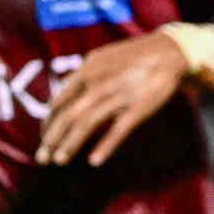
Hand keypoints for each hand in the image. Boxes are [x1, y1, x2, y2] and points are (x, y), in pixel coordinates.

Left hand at [40, 32, 189, 166]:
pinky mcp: (139, 108)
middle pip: (68, 115)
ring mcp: (118, 96)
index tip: (45, 138)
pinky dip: (105, 146)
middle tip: (43, 158)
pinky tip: (94, 161)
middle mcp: (98, 83)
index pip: (59, 101)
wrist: (170, 52)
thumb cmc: (135, 56)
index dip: (48, 123)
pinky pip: (118, 130)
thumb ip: (83, 75)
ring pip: (87, 123)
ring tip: (60, 160)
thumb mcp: (102, 58)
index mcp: (87, 70)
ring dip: (70, 144)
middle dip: (52, 139)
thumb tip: (64, 90)